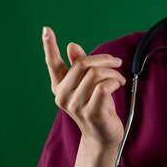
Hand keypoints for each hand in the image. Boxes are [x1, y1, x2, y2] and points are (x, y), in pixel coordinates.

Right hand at [42, 26, 125, 149]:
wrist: (102, 136)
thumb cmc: (96, 107)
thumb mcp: (88, 85)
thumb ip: (80, 66)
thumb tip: (72, 45)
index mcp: (60, 87)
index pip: (53, 64)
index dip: (49, 46)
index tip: (46, 29)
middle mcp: (64, 96)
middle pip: (83, 64)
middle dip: (104, 59)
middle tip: (117, 62)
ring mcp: (76, 106)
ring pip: (96, 74)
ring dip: (113, 72)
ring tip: (119, 78)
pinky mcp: (91, 113)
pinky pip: (104, 87)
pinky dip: (115, 82)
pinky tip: (118, 85)